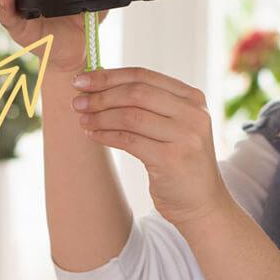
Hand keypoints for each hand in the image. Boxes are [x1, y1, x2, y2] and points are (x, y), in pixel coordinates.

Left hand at [71, 66, 231, 226]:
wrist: (202, 203)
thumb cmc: (179, 161)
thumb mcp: (173, 125)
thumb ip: (149, 104)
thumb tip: (99, 84)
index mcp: (192, 98)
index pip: (143, 75)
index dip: (109, 76)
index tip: (82, 80)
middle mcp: (193, 113)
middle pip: (136, 93)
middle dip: (101, 95)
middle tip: (77, 101)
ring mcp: (185, 136)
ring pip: (130, 116)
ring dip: (100, 116)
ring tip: (81, 118)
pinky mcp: (172, 159)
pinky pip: (129, 140)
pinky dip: (106, 135)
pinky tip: (92, 134)